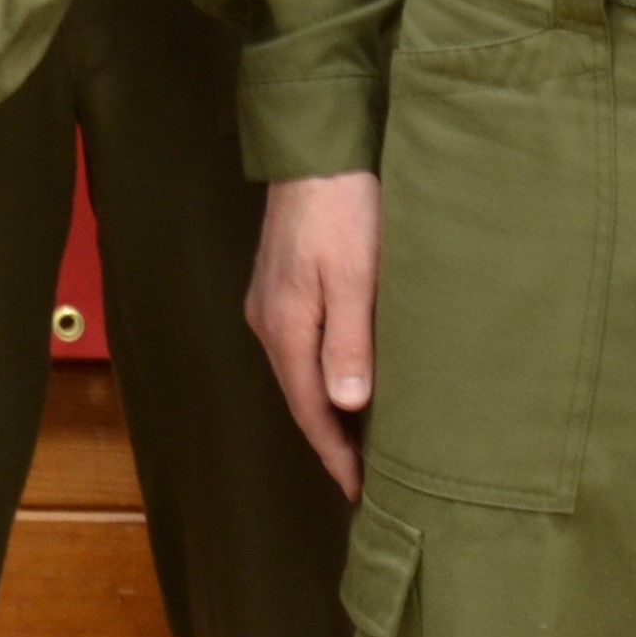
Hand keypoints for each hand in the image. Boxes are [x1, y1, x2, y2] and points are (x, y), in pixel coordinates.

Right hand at [247, 172, 382, 497]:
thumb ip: (350, 341)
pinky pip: (303, 344)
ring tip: (362, 438)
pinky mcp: (283, 282)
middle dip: (331, 438)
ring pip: (301, 370)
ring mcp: (272, 301)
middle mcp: (269, 321)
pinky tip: (347, 377)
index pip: (310, 409)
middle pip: (301, 395)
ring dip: (328, 405)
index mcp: (285, 327)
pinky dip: (324, 371)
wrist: (318, 147)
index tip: (360, 490)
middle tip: (366, 476)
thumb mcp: (356, 276)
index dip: (335, 452)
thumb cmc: (345, 207)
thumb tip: (344, 407)